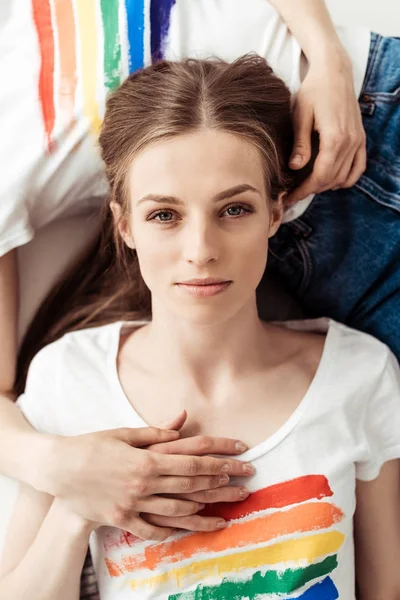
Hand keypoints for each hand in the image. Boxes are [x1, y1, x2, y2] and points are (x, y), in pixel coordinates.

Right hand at [44, 420, 251, 540]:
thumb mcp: (123, 433)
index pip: (193, 460)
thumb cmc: (91, 446)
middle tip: (246, 483)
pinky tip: (192, 525)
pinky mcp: (123, 519)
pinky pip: (154, 527)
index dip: (220, 459)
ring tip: (230, 506)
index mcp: (148, 459)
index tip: (241, 456)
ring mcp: (135, 503)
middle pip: (192, 484)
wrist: (59, 471)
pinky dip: (175, 527)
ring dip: (207, 506)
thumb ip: (154, 432)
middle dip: (223, 483)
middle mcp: (145, 483)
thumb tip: (180, 425)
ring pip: (179, 508)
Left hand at [287, 54, 365, 204]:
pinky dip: (346, 178)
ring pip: (344, 177)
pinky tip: (331, 180)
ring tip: (307, 186)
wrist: (334, 72)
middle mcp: (350, 142)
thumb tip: (295, 167)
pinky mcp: (361, 138)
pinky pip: (358, 168)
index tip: (289, 198)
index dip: (304, 191)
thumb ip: (300, 143)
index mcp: (335, 139)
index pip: (320, 176)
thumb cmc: (314, 90)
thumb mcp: (300, 115)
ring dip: (326, 185)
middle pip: (331, 180)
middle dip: (311, 190)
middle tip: (293, 195)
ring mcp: (358, 141)